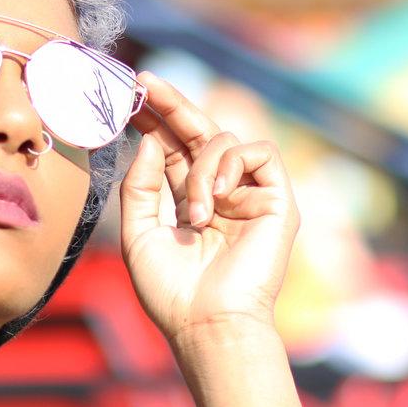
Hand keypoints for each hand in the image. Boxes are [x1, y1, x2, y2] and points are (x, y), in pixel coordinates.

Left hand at [119, 72, 299, 347]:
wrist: (207, 323)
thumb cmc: (171, 292)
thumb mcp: (138, 234)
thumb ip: (141, 185)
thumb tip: (150, 140)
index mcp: (188, 200)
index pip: (172, 147)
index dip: (154, 120)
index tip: (130, 95)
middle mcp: (220, 192)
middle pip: (198, 131)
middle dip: (171, 104)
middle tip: (145, 82)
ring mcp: (249, 194)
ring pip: (223, 141)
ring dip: (198, 170)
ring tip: (193, 214)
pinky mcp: (276, 199)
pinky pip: (258, 152)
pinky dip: (229, 167)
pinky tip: (215, 200)